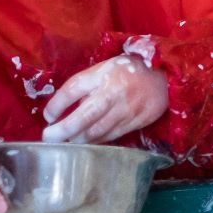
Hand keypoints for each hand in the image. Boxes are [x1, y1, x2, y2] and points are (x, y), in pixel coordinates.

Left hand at [42, 53, 168, 143]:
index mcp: (103, 75)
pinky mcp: (138, 121)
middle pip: (84, 117)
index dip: (57, 105)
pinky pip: (112, 136)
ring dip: (78, 140)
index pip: (73, 89)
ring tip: (65, 143)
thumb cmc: (126, 71)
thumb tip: (61, 112)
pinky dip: (96, 142)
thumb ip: (83, 87)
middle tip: (48, 138)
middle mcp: (114, 93)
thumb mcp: (102, 70)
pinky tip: (86, 143)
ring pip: (97, 132)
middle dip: (63, 131)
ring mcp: (127, 110)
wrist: (164, 75)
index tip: (48, 116)